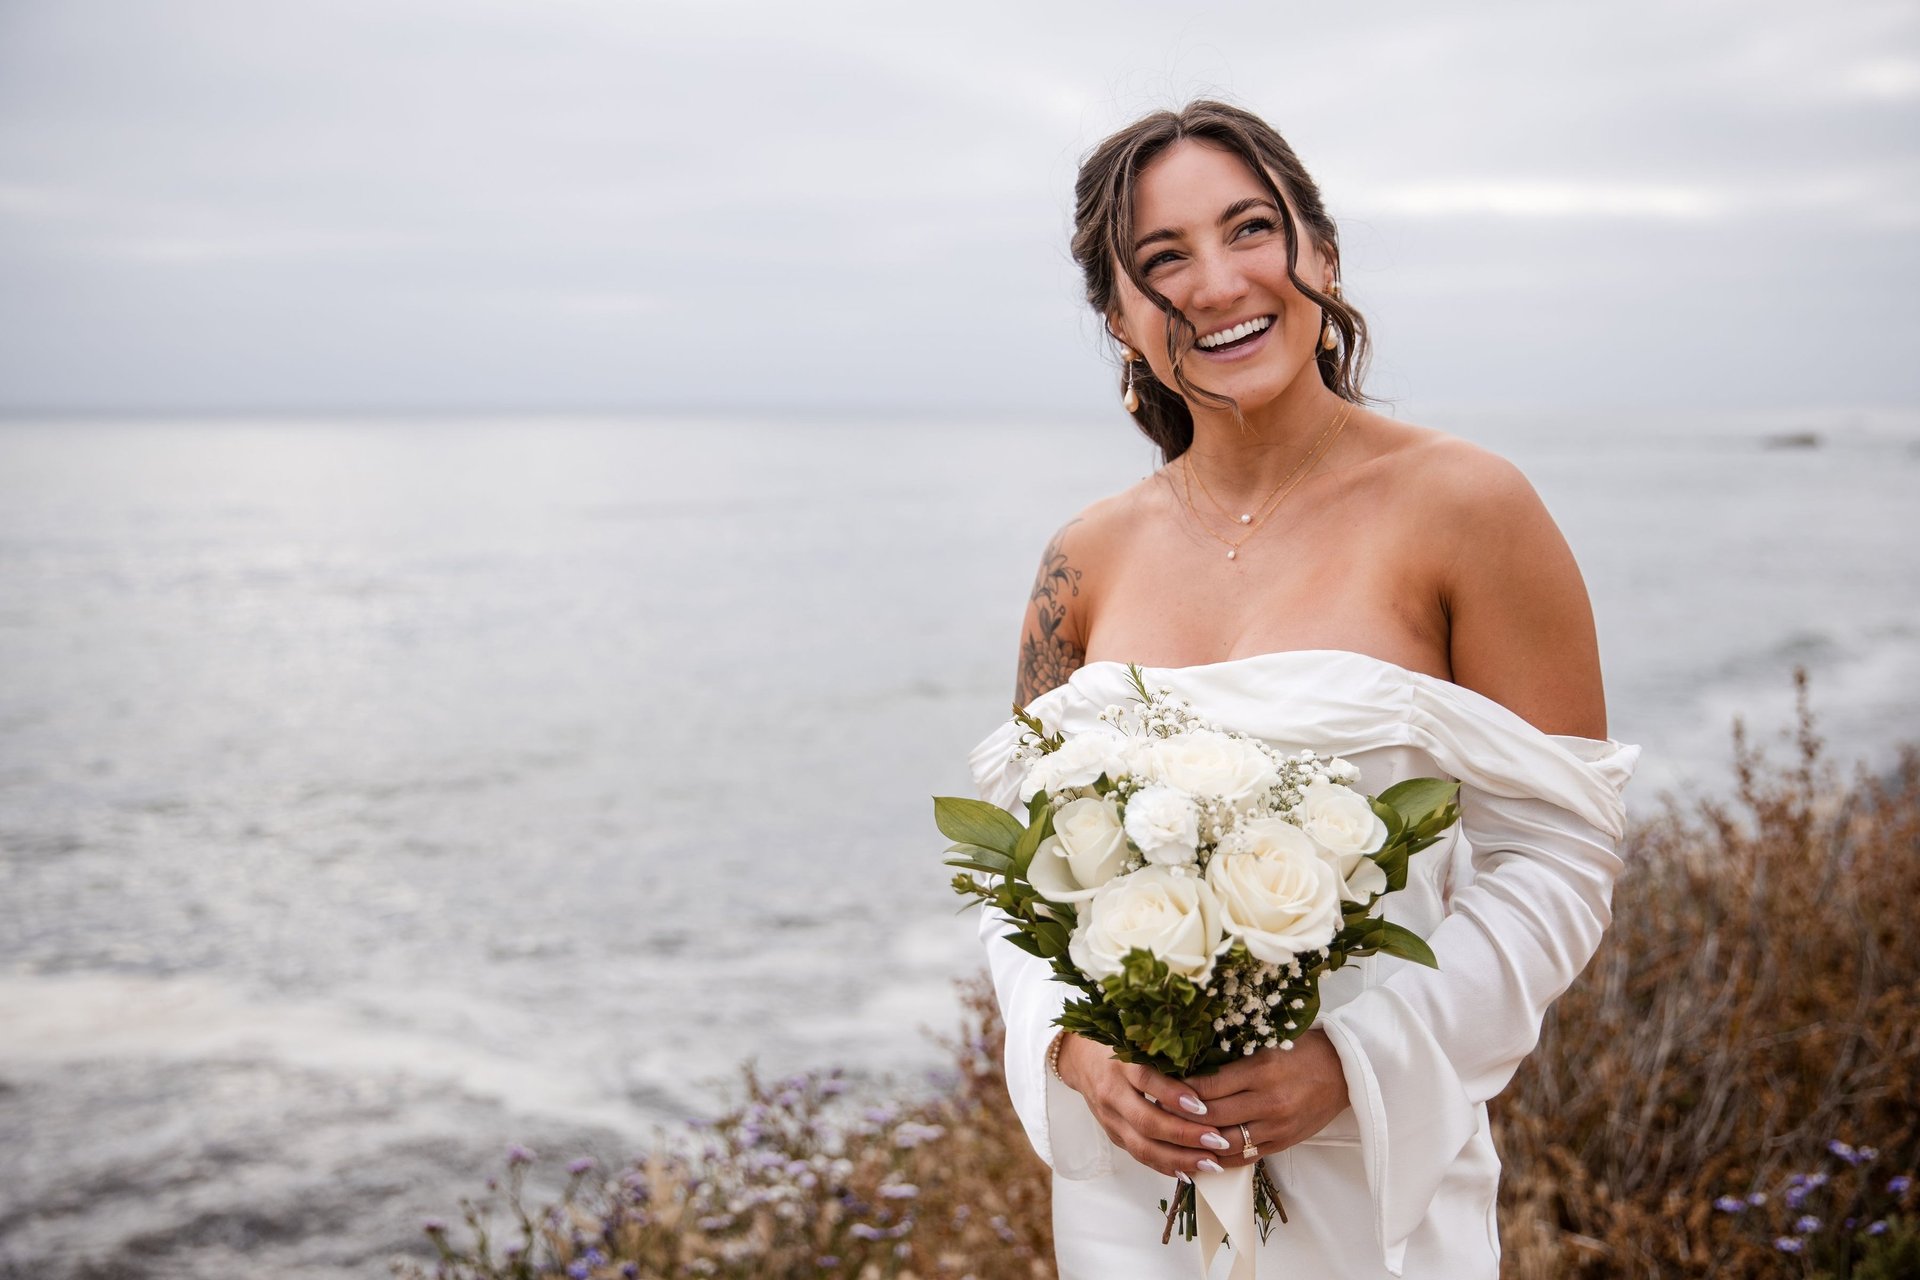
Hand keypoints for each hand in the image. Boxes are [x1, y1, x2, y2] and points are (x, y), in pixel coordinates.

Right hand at [1056, 1034, 1240, 1179]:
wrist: (1081, 1060)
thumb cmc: (1122, 1045)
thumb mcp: (1141, 1042)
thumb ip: (1168, 1056)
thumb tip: (1212, 1072)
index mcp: (1121, 1063)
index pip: (1146, 1079)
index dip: (1174, 1095)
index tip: (1203, 1106)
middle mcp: (1112, 1092)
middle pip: (1146, 1120)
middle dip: (1184, 1134)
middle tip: (1217, 1140)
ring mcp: (1110, 1118)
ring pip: (1143, 1146)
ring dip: (1179, 1158)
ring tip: (1211, 1163)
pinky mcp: (1113, 1135)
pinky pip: (1140, 1156)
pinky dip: (1166, 1166)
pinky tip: (1191, 1171)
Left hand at [1174, 1031, 1350, 1166]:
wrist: (1345, 1071)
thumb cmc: (1303, 1049)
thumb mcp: (1265, 1044)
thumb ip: (1231, 1059)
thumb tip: (1189, 1068)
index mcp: (1261, 1070)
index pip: (1208, 1086)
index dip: (1178, 1090)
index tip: (1158, 1087)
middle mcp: (1267, 1102)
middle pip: (1211, 1116)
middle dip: (1180, 1117)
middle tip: (1156, 1111)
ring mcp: (1276, 1127)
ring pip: (1224, 1142)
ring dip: (1196, 1142)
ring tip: (1170, 1136)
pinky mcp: (1282, 1143)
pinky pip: (1244, 1158)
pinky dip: (1218, 1158)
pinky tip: (1198, 1155)